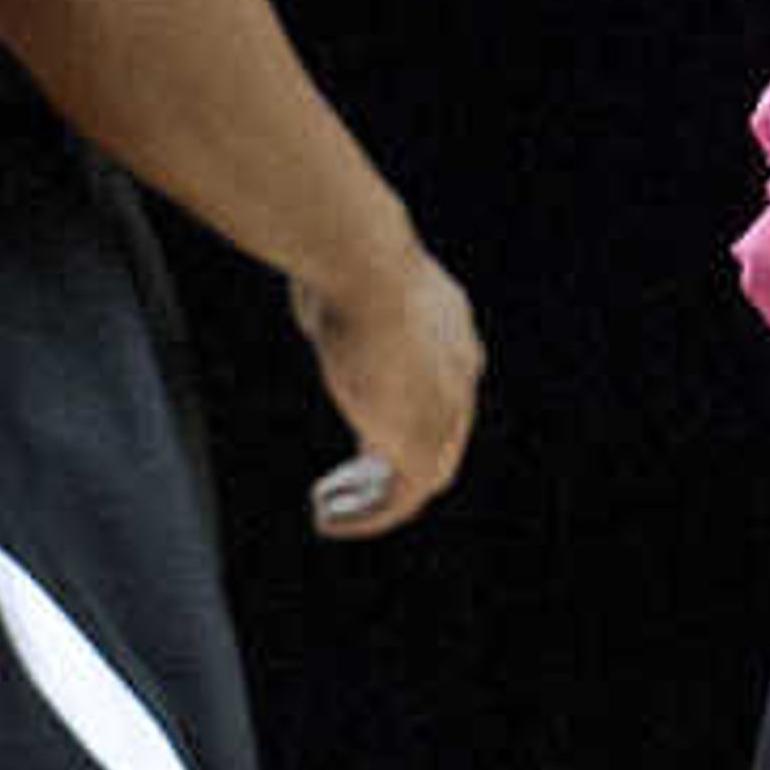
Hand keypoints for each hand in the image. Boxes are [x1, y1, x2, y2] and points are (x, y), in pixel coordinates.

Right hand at [291, 238, 482, 539]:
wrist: (366, 269)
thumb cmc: (344, 253)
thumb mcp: (347, 263)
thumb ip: (340, 280)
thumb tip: (310, 273)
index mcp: (451, 327)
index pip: (445, 384)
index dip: (406, 410)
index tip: (365, 423)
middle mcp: (460, 374)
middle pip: (441, 436)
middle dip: (394, 460)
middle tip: (348, 479)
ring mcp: (445, 416)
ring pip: (421, 479)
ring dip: (375, 497)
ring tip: (328, 506)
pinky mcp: (419, 450)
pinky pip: (396, 502)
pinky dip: (365, 516)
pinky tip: (326, 517)